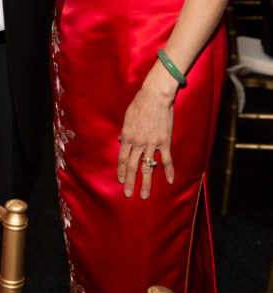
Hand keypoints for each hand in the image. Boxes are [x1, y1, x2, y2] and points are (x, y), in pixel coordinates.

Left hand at [117, 65, 175, 198]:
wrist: (155, 96)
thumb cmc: (139, 104)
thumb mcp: (127, 117)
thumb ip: (124, 131)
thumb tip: (120, 140)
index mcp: (127, 136)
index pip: (122, 158)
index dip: (121, 171)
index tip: (120, 181)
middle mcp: (138, 142)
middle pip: (132, 166)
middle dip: (129, 182)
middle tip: (128, 194)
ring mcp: (151, 143)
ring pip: (147, 167)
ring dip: (146, 183)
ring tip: (145, 195)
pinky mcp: (164, 141)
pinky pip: (167, 159)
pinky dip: (169, 171)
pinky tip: (171, 181)